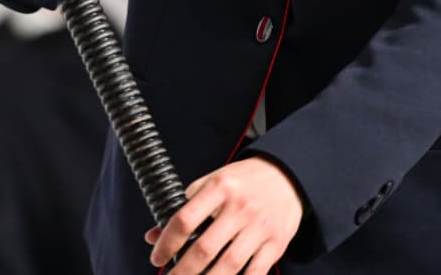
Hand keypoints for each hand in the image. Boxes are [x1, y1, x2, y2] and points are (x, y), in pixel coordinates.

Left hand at [146, 158, 303, 272]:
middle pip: (204, 248)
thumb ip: (184, 207)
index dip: (167, 243)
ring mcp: (259, 227)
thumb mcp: (212, 183)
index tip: (156, 258)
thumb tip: (153, 236)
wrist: (287, 176)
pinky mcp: (276, 243)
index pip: (184, 219)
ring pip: (229, 265)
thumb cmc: (243, 181)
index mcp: (219, 188)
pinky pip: (255, 272)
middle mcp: (239, 207)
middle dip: (182, 271)